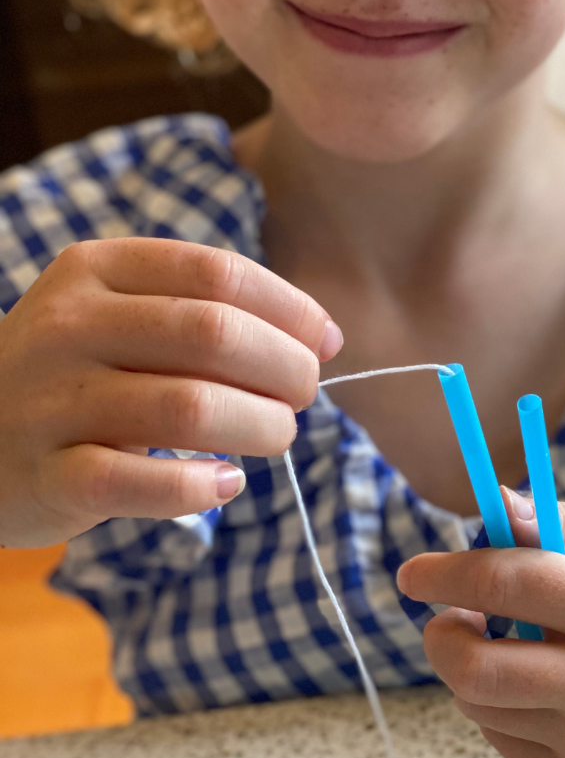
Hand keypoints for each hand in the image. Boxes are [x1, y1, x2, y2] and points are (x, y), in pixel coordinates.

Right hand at [0, 237, 341, 547]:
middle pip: (213, 335)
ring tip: (277, 435)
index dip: (291, 309)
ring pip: (188, 409)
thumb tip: (324, 338)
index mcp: (98, 269)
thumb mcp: (129, 315)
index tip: (325, 343)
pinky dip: (199, 489)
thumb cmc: (84, 370)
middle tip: (304, 395)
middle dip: (285, 368)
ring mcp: (50, 400)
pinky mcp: (46, 476)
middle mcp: (69, 324)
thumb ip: (216, 313)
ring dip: (260, 427)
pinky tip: (224, 483)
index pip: (220, 273)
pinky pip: (139, 484)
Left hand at [397, 489, 564, 757]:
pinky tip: (529, 675)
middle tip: (447, 614)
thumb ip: (562, 517)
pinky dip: (494, 702)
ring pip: (482, 704)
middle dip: (442, 635)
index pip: (513, 584)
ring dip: (467, 665)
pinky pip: (502, 737)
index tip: (413, 572)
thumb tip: (494, 505)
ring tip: (502, 637)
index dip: (449, 573)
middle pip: (480, 668)